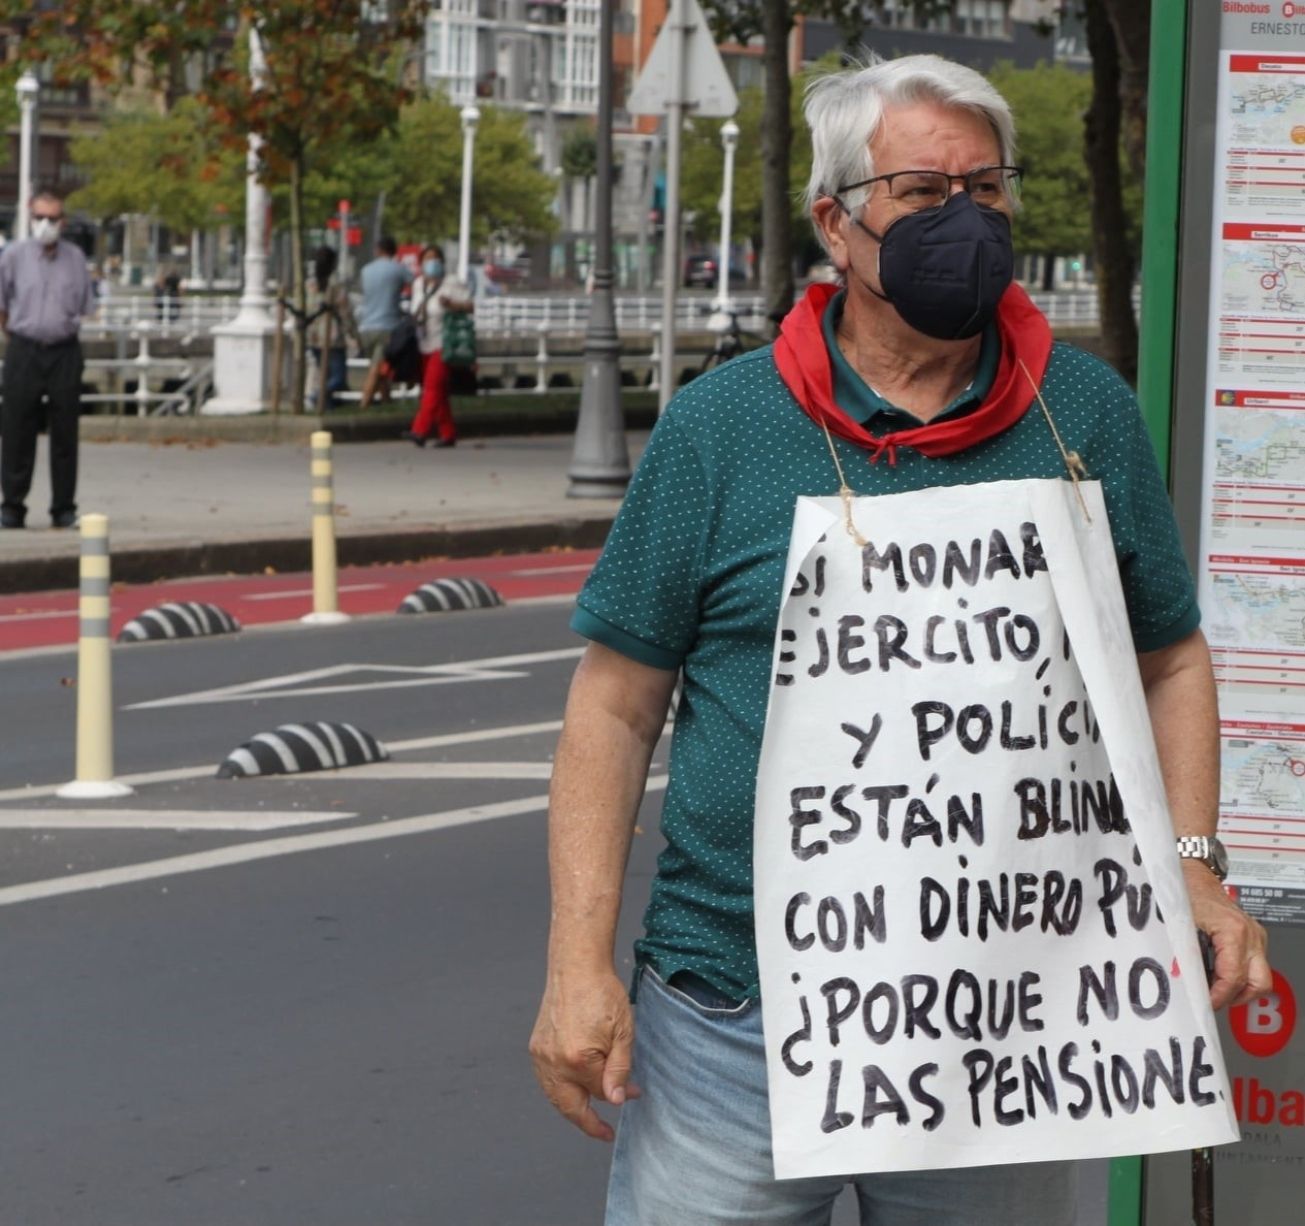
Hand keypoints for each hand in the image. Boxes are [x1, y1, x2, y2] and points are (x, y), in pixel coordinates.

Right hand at [529, 967, 638, 1141]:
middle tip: (604, 1131)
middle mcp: (554, 1062)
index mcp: (578, 1060)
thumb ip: (619, 1070)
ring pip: (554, 1097)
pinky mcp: (536, 1047)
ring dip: (572, 1109)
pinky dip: (560, 1091)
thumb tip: (616, 1101)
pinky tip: (574, 1090)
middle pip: (570, 1106)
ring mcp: (541, 1056)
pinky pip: (546, 1080)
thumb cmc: (603, 994)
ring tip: (589, 1115)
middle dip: (587, 1122)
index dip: (619, 1093)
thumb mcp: (623, 1032)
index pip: (600, 1092)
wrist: (576, 967)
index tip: (633, 1097)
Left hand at [1183, 861, 1270, 1009]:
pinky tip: (1218, 975)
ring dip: (1240, 989)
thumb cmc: (1188, 891)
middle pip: (1258, 982)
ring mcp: (1256, 936)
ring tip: (1215, 991)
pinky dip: (1239, 975)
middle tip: (1212, 1002)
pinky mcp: (1253, 936)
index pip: (1234, 977)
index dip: (1219, 996)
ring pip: (1260, 976)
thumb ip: (1182, 952)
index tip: (1205, 1004)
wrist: (1195, 873)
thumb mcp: (1180, 923)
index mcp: (1234, 931)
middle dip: (1236, 997)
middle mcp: (1251, 935)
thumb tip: (1182, 977)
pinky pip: (1254, 964)